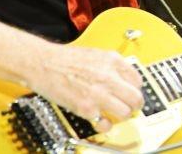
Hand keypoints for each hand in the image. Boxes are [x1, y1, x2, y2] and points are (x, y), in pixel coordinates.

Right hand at [25, 43, 143, 132]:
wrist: (43, 63)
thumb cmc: (66, 59)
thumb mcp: (97, 54)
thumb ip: (113, 66)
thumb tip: (126, 78)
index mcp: (113, 61)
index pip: (138, 80)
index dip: (136, 89)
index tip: (132, 92)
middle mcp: (109, 77)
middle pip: (136, 98)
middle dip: (136, 105)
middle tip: (132, 107)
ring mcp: (98, 93)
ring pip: (125, 112)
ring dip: (124, 115)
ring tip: (118, 114)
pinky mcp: (86, 108)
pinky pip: (105, 123)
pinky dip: (105, 126)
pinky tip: (103, 121)